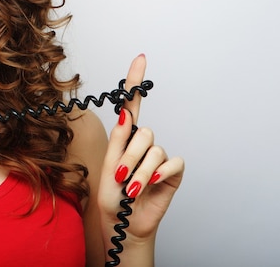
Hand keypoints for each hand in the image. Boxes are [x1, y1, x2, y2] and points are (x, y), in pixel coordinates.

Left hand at [98, 54, 184, 240]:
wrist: (122, 222)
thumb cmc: (112, 195)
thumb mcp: (108, 165)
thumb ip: (118, 139)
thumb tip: (125, 112)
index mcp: (125, 137)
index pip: (132, 104)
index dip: (135, 81)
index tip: (140, 58)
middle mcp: (143, 143)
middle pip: (143, 132)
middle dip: (130, 157)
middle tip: (120, 176)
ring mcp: (159, 157)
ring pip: (154, 149)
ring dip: (139, 171)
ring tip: (130, 188)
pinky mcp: (172, 172)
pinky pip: (171, 163)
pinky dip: (159, 174)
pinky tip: (150, 185)